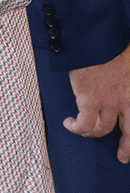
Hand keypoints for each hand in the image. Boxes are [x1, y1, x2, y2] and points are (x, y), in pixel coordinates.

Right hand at [64, 42, 129, 162]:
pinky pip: (83, 123)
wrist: (94, 38)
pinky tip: (69, 123)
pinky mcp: (88, 100)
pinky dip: (76, 127)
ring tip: (81, 128)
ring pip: (101, 129)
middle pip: (128, 133)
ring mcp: (107, 103)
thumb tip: (123, 75)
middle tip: (121, 156)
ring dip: (91, 132)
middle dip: (125, 148)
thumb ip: (128, 72)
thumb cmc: (112, 43)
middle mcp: (125, 102)